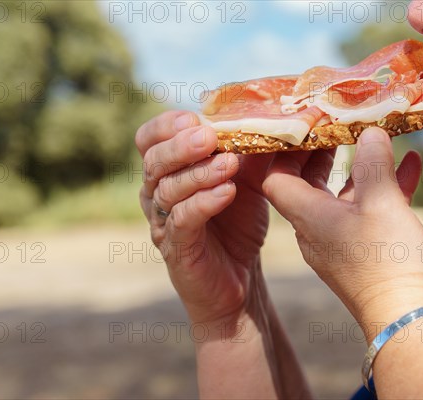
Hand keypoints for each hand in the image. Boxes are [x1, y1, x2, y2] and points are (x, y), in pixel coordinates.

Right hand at [136, 110, 276, 326]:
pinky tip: (227, 192)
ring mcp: (163, 222)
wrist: (240, 277)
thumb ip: (249, 149)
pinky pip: (182, 221)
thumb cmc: (238, 223)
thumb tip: (273, 113)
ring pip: (167, 190)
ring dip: (198, 173)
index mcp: (168, 171)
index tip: (194, 117)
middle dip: (180, 146)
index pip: (149, 139)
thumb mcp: (247, 179)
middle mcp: (156, 193)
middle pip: (153, 162)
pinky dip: (203, 203)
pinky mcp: (176, 248)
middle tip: (209, 137)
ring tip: (230, 164)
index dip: (165, 125)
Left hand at [263, 127, 422, 340]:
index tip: (302, 125)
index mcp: (306, 216)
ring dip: (359, 169)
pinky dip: (382, 189)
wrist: (408, 321)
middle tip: (339, 123)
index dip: (284, 150)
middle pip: (308, 183)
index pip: (276, 177)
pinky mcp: (363, 253)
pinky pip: (367, 212)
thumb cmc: (387, 261)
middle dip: (324, 152)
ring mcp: (338, 242)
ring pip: (342, 196)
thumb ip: (372, 164)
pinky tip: (409, 166)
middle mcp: (314, 229)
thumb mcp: (381, 203)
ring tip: (377, 139)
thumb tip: (368, 133)